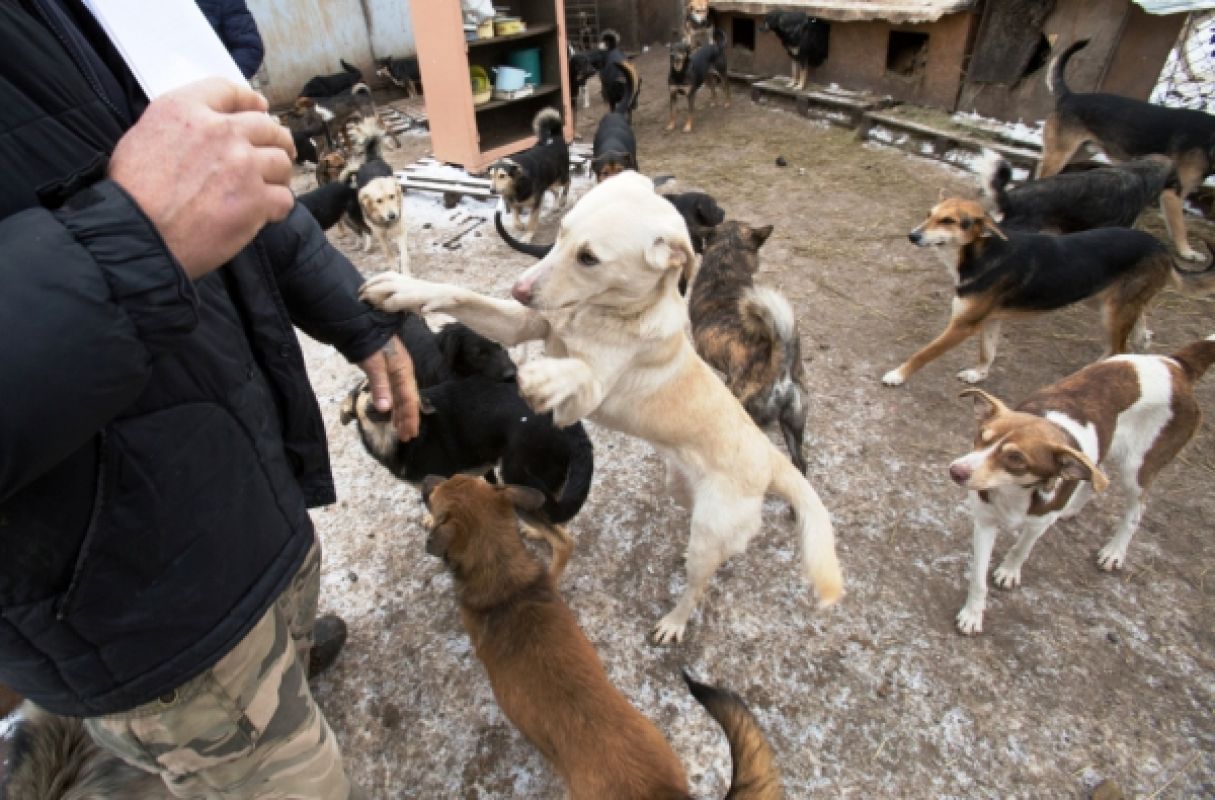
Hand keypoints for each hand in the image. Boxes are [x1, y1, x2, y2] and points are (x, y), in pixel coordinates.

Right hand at [108, 78, 295, 279]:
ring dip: (279, 174)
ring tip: (272, 184)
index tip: (260, 108)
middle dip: (276, 139)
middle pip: (267, 126)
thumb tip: (204, 128)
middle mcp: (221, 131)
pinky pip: (284, 198)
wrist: (137, 231)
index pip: (230, 90)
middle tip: (278, 151)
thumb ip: (179, 124)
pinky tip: (267, 212)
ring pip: (281, 161)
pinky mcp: (256, 200)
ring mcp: (243, 165)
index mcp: (187, 109)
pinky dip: (277, 206)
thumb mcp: (144, 134)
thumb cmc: (132, 190)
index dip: (250, 100)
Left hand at [358, 335, 418, 440]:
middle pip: (408, 400)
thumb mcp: (374, 365)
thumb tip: (385, 409)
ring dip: (401, 413)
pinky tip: (391, 412)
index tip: (410, 433)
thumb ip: (380, 386)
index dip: (410, 417)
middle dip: (408, 419)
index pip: (410, 399)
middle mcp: (403, 372)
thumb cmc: (369, 343)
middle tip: (407, 437)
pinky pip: (394, 392)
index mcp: (404, 371)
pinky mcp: (387, 371)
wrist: (362, 325)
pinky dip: (394, 404)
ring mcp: (396, 371)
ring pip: (401, 397)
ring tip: (400, 429)